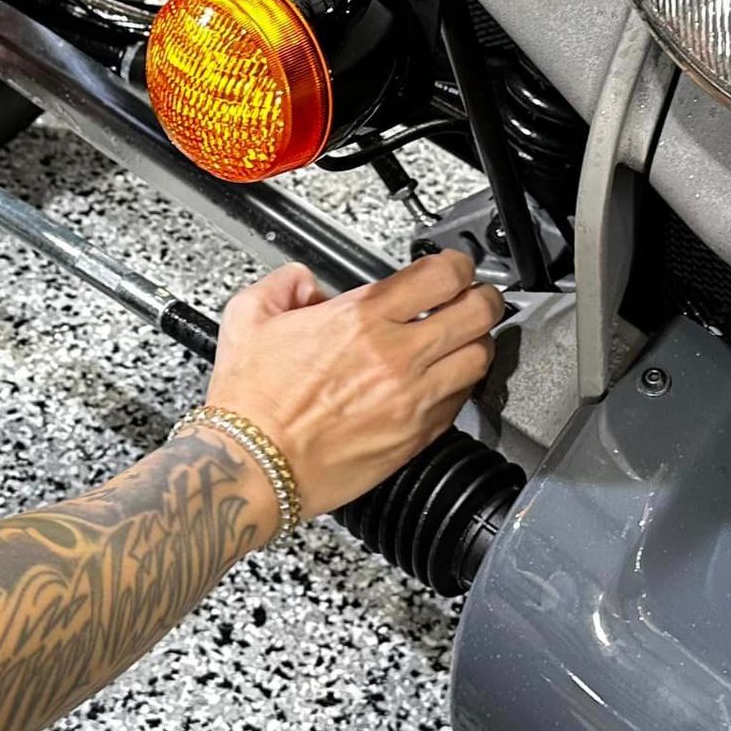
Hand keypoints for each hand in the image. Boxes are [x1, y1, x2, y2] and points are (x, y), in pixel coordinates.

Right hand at [205, 251, 503, 518]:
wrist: (254, 466)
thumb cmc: (251, 404)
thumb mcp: (247, 317)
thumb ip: (284, 284)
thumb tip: (306, 282)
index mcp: (360, 318)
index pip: (442, 275)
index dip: (457, 264)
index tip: (454, 268)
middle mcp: (396, 356)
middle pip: (478, 312)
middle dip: (482, 298)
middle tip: (474, 298)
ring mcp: (412, 398)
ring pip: (479, 358)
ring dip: (476, 343)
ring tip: (463, 340)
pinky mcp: (417, 436)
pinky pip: (461, 401)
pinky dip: (460, 385)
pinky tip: (441, 380)